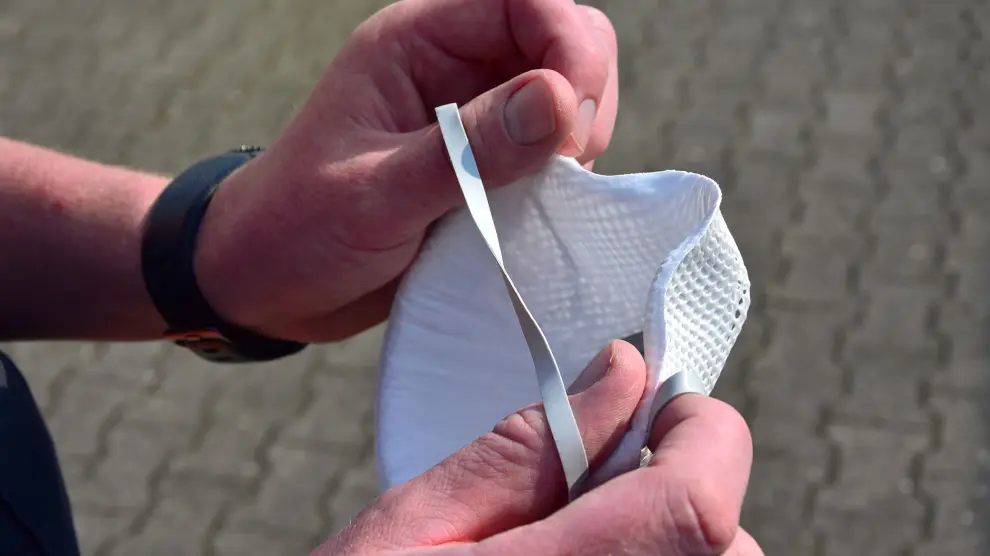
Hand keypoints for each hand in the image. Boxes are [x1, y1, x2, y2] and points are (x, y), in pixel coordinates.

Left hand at [193, 0, 618, 341]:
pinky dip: (562, 181)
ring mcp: (474, 117)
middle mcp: (453, 68)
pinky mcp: (486, 165)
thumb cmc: (298, 228)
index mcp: (416, 43)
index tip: (570, 128)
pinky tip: (536, 214)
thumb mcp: (375, 194)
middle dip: (583, 96)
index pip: (527, 1)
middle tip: (564, 165)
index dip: (567, 49)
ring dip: (575, 144)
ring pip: (568, 99)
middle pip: (564, 40)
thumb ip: (467, 150)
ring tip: (542, 197)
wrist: (270, 285)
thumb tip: (559, 101)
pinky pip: (551, 154)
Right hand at [315, 341, 762, 554]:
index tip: (654, 407)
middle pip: (725, 545)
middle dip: (676, 490)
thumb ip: (528, 449)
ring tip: (569, 548)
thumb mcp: (414, 527)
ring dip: (665, 544)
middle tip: (588, 488)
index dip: (698, 432)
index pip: (700, 501)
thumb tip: (622, 372)